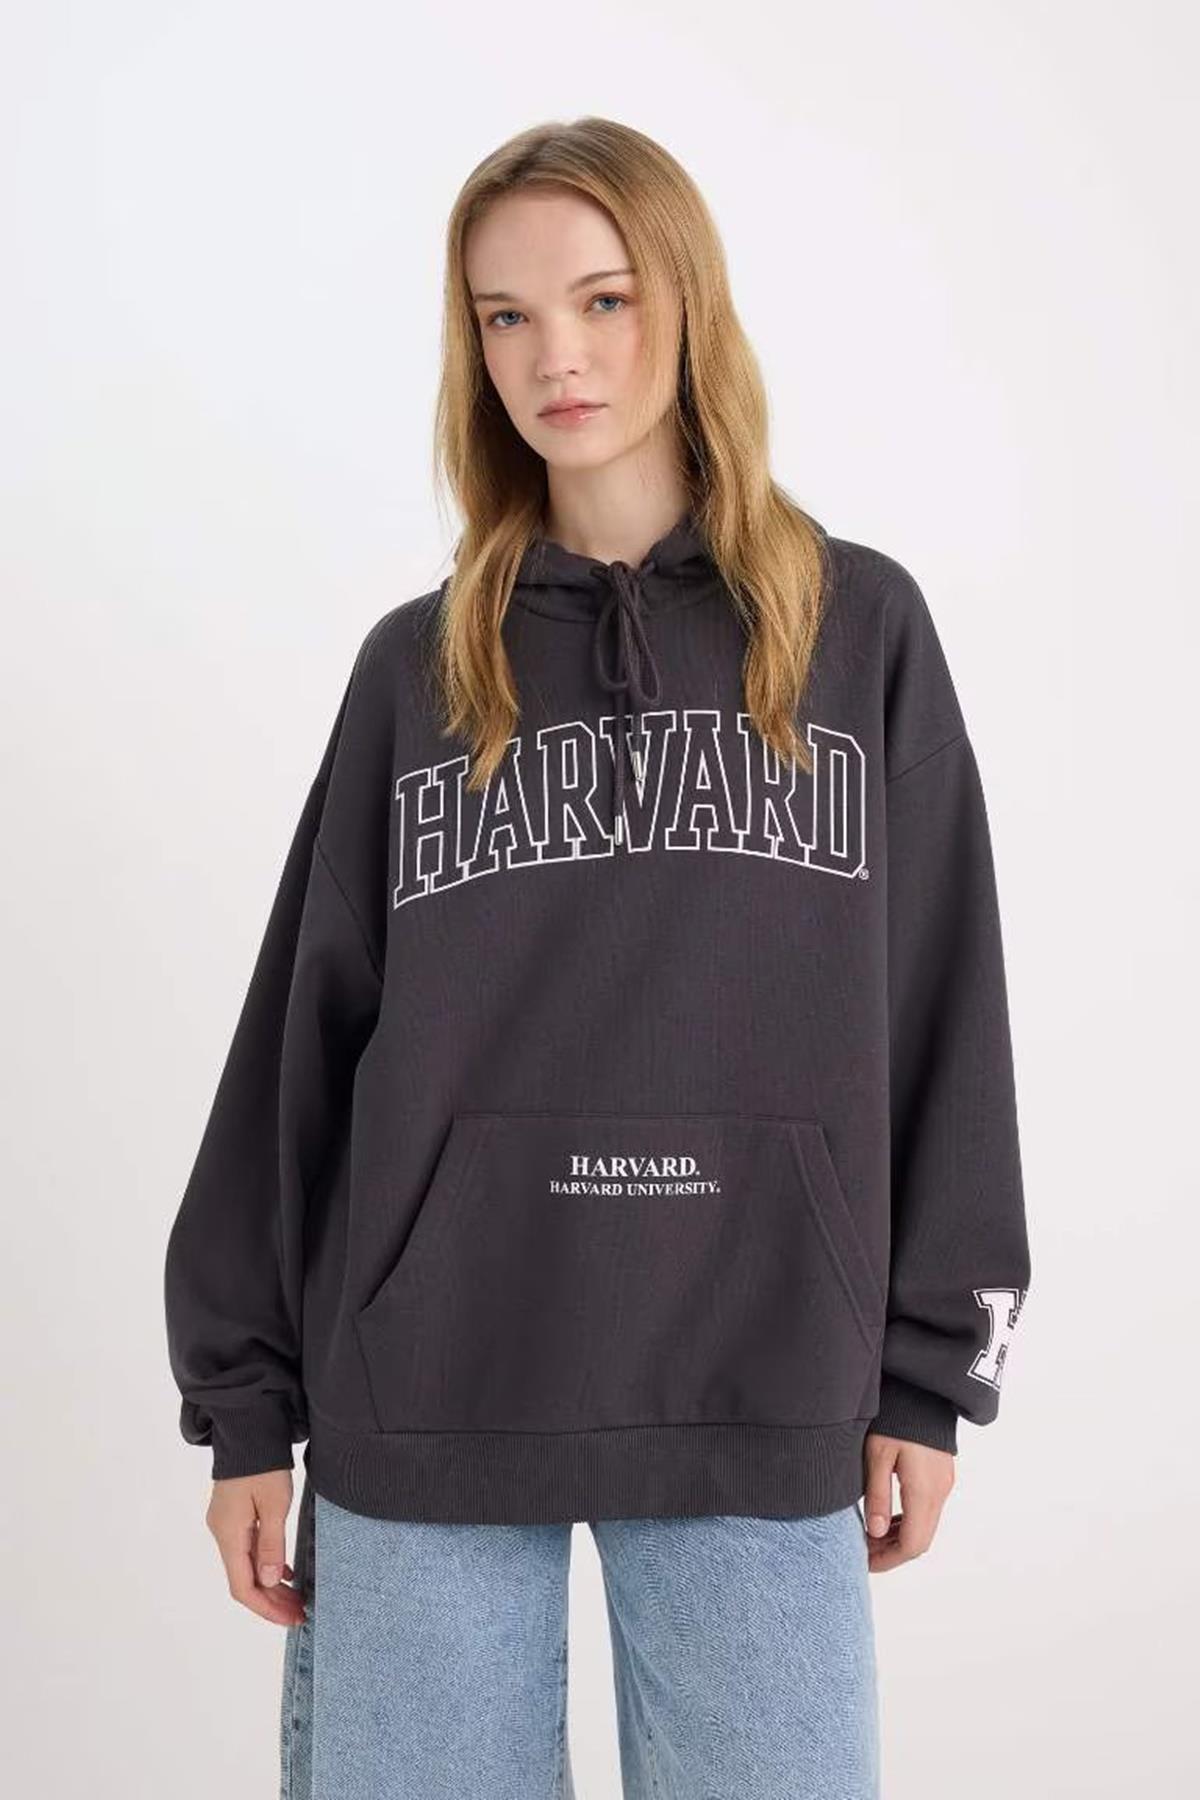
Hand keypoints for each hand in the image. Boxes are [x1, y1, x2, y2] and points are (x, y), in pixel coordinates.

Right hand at [206, 1467, 305, 1625]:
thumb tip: (270, 1582)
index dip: (266, 1608)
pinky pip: (248, 1550)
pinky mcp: (234, 1515)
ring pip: (247, 1566)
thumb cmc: (263, 1464)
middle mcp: (222, 1533)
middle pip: (244, 1580)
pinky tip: (286, 1572)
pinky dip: (267, 1564)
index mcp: (229, 1534)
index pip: (242, 1587)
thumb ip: (271, 1545)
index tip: (291, 1618)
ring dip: (270, 1584)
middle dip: (272, 1601)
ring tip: (297, 1598)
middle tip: (300, 1613)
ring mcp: (226, 1524)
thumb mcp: (273, 1504)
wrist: (248, 1429)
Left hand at [861, 1432, 954, 1572]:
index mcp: (924, 1491)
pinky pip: (928, 1510)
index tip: (864, 1562)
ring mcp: (944, 1483)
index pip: (912, 1544)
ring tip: (870, 1535)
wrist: (922, 1390)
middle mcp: (939, 1492)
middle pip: (921, 1540)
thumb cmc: (896, 1418)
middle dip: (892, 1552)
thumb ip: (877, 1495)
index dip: (888, 1559)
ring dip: (900, 1537)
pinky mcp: (941, 1475)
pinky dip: (908, 1521)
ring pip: (926, 1526)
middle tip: (863, 1550)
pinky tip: (887, 1516)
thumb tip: (875, 1533)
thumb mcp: (877, 1454)